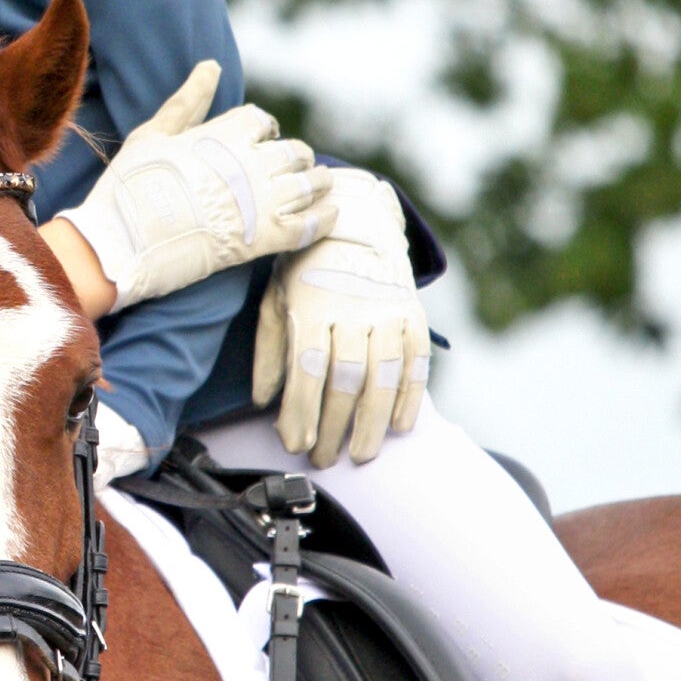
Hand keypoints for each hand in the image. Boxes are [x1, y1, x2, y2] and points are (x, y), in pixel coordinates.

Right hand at [58, 61, 337, 310]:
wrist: (123, 241)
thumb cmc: (131, 185)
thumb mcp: (153, 134)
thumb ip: (188, 101)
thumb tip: (212, 65)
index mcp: (226, 133)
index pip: (262, 121)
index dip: (264, 129)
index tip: (260, 140)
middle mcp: (253, 161)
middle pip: (294, 152)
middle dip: (294, 159)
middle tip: (288, 170)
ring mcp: (263, 200)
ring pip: (311, 185)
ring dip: (317, 184)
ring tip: (315, 189)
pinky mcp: (267, 238)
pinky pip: (313, 224)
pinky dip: (326, 217)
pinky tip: (327, 214)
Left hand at [252, 168, 430, 466]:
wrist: (356, 222)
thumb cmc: (306, 268)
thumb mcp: (274, 299)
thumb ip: (268, 351)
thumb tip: (264, 402)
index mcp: (312, 305)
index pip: (308, 368)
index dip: (302, 411)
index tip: (295, 444)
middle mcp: (353, 308)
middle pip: (347, 379)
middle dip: (335, 427)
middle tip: (324, 458)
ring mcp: (387, 311)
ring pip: (385, 375)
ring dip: (373, 422)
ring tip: (361, 453)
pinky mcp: (413, 314)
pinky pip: (416, 362)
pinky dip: (410, 398)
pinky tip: (398, 425)